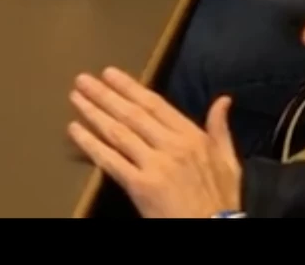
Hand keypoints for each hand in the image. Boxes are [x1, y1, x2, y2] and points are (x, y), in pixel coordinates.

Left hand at [68, 67, 240, 217]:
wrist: (214, 229)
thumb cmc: (222, 201)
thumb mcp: (229, 161)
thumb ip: (221, 129)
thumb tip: (223, 100)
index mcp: (192, 136)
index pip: (155, 104)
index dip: (129, 88)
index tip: (110, 74)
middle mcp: (171, 146)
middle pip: (132, 114)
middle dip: (104, 95)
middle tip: (83, 80)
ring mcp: (155, 165)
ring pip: (118, 133)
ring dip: (94, 113)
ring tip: (76, 98)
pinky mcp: (141, 186)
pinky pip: (111, 161)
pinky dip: (91, 144)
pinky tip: (76, 131)